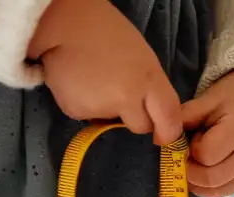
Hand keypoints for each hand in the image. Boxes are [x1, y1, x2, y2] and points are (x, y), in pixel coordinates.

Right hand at [28, 0, 182, 144]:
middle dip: (135, 117)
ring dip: (108, 110)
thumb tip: (151, 113)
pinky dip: (86, 105)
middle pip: (140, 127)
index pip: (168, 119)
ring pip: (112, 123)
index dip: (168, 132)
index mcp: (147, 79)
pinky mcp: (77, 112)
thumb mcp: (141, 57)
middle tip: (122, 94)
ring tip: (96, 81)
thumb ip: (149, 87)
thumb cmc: (106, 33)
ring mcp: (101, 108)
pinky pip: (88, 117)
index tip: (162, 135)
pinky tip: (80, 84)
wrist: (65, 23)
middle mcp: (126, 98)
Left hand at [180, 71, 233, 196]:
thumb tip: (161, 137)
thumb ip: (186, 116)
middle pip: (211, 178)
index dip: (192, 151)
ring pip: (218, 190)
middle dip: (191, 172)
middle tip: (184, 159)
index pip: (206, 154)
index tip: (192, 139)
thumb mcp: (211, 97)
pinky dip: (211, 188)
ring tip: (191, 168)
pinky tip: (202, 178)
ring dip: (198, 184)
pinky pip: (228, 190)